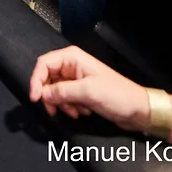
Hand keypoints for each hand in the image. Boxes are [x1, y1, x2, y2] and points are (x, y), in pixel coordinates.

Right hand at [29, 46, 150, 129]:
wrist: (137, 109)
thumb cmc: (116, 95)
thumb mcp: (87, 92)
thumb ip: (62, 91)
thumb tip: (42, 94)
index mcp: (72, 58)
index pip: (44, 64)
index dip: (36, 80)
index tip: (35, 98)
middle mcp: (71, 66)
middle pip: (47, 79)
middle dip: (50, 96)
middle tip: (54, 110)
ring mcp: (75, 79)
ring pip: (55, 91)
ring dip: (61, 104)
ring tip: (75, 112)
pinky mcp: (79, 91)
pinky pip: (64, 98)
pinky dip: (68, 107)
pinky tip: (80, 112)